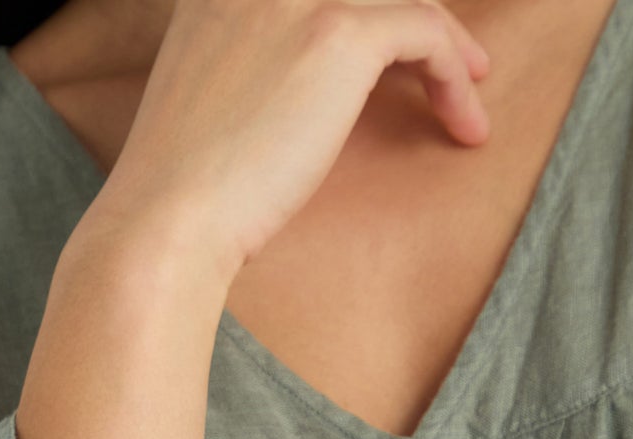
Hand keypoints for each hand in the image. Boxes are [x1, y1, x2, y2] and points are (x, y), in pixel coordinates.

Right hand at [97, 0, 492, 277]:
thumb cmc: (181, 195)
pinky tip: (464, 121)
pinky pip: (427, 29)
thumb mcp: (209, 104)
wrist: (166, 223)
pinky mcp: (340, 33)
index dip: (365, 17)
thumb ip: (250, 69)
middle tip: (440, 64)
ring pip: (402, 0)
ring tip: (466, 94)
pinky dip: (454, 74)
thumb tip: (302, 96)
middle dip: (405, 24)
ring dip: (444, 48)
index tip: (391, 54)